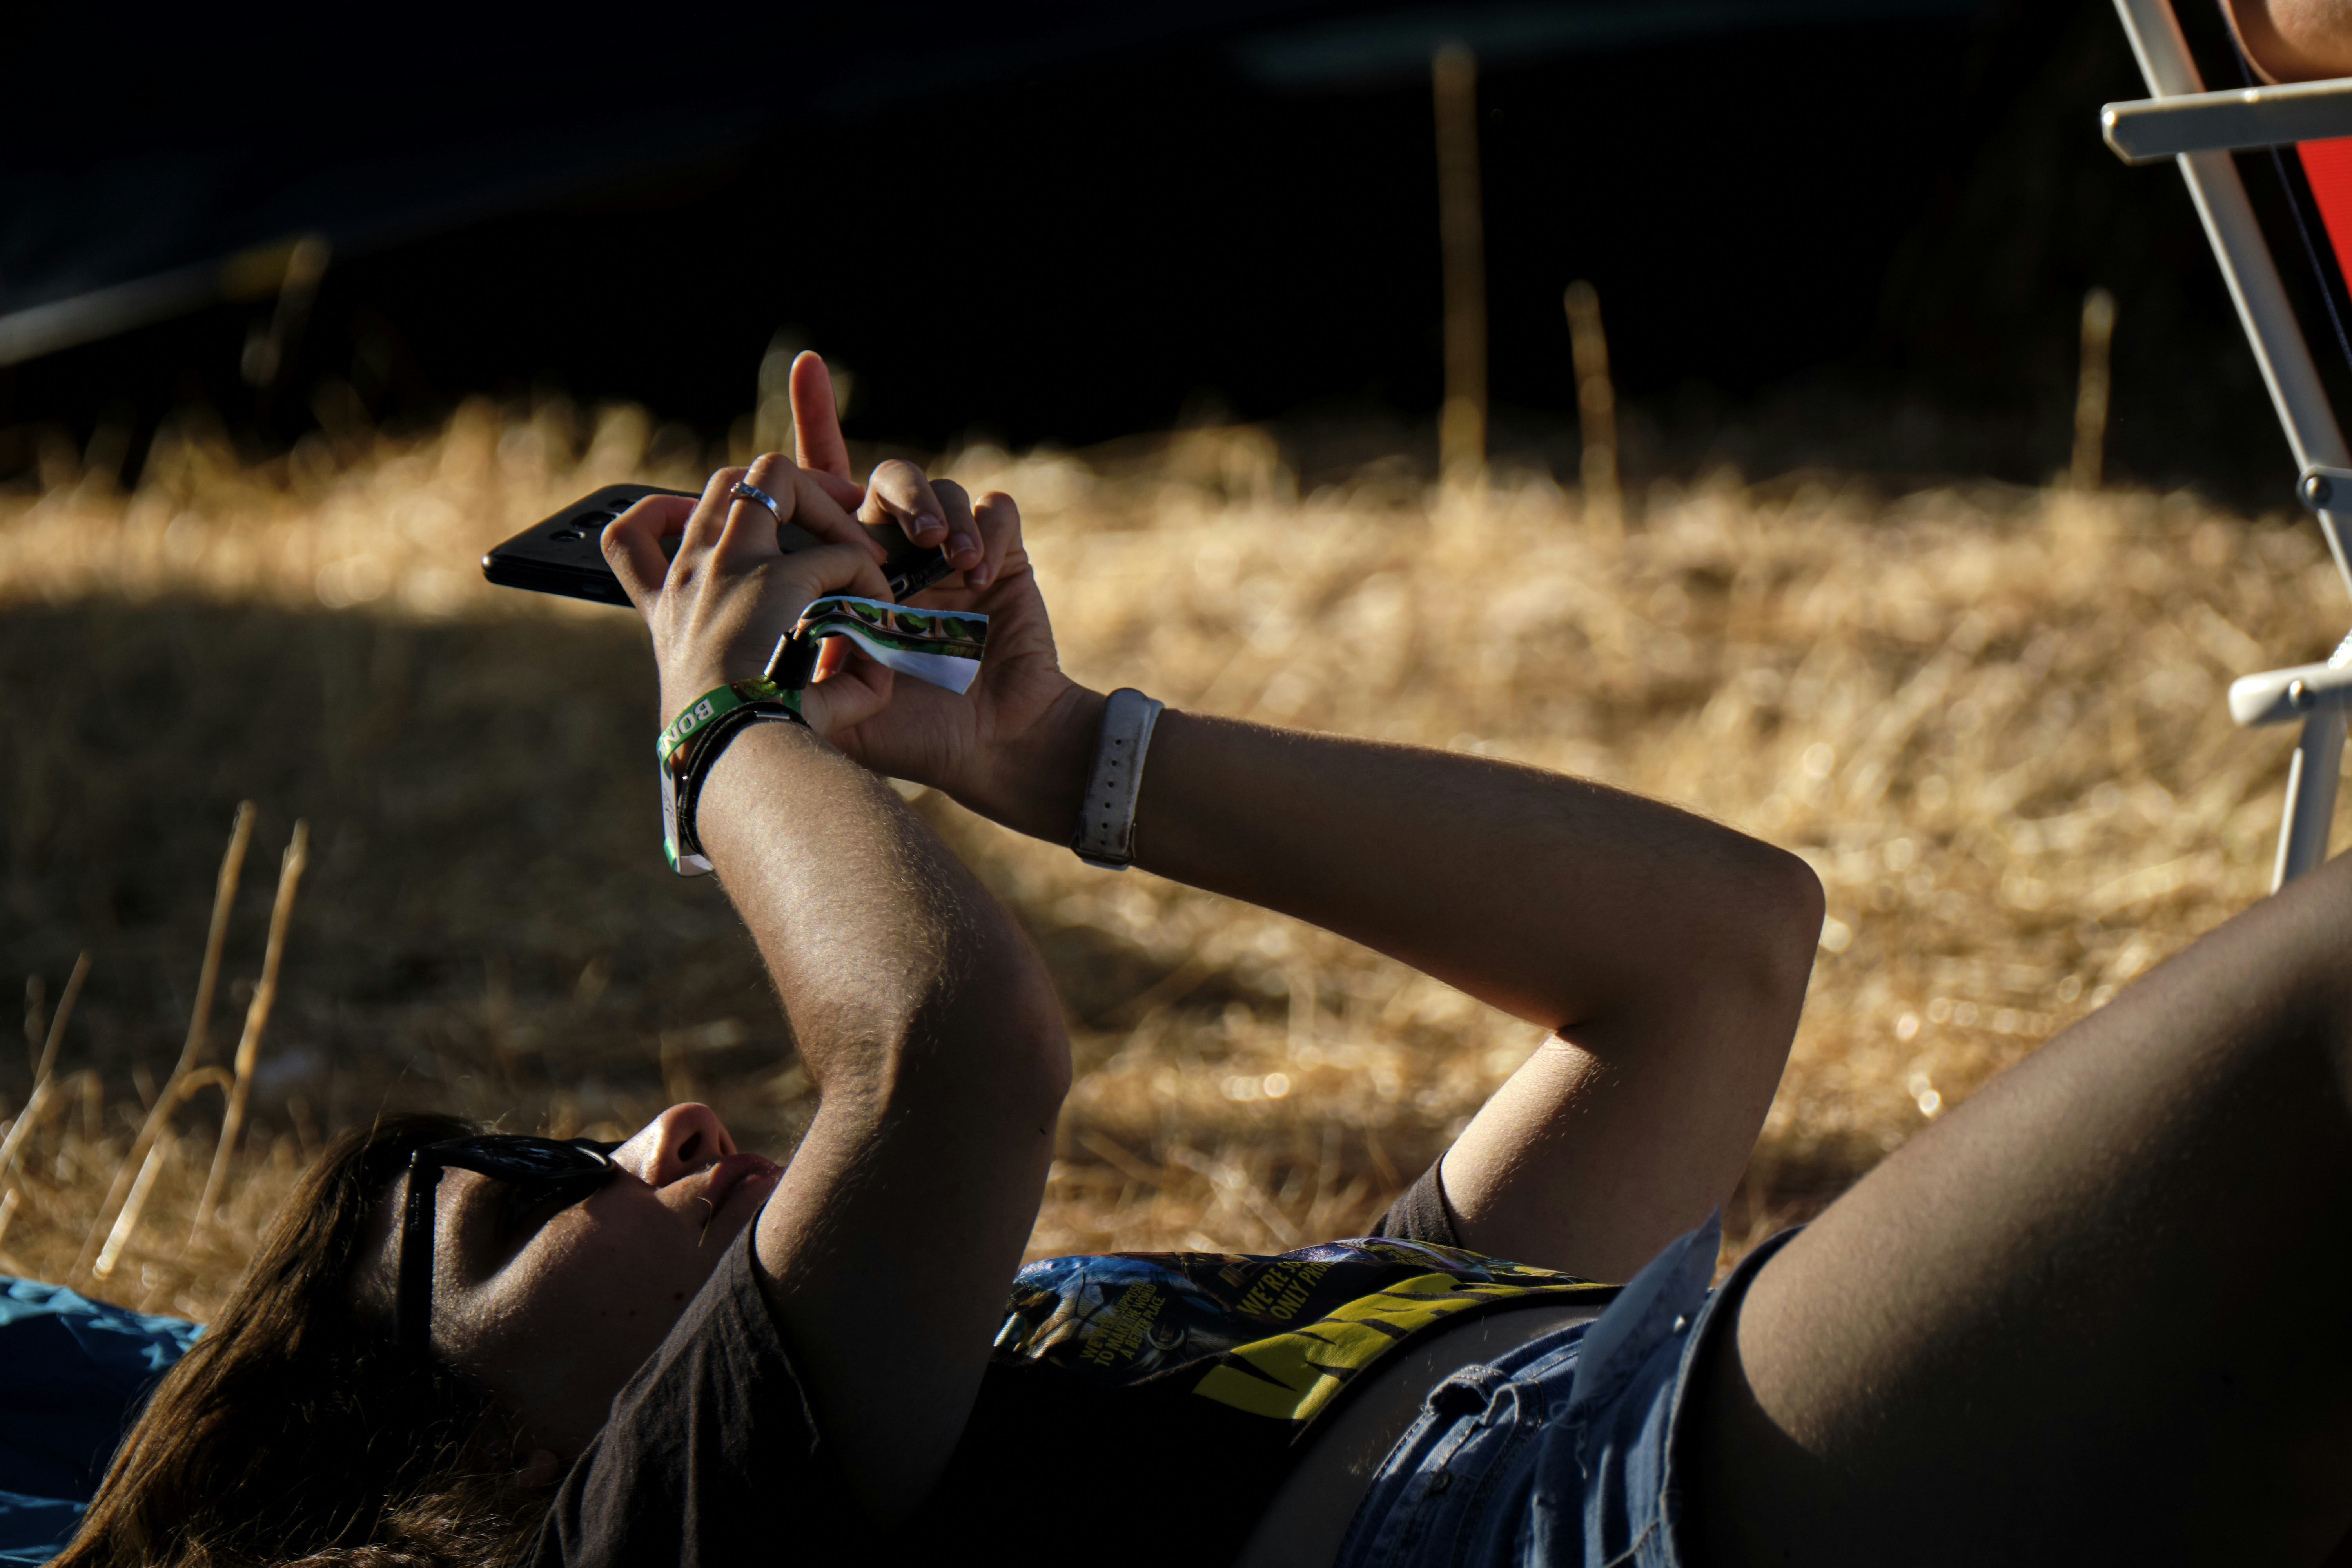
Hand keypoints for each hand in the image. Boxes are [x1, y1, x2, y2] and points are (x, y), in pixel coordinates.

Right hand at [601, 455, 895, 735]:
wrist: (735, 758)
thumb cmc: (736, 747)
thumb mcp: (730, 700)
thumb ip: (770, 664)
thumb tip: (839, 654)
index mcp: (670, 610)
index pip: (630, 538)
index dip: (666, 509)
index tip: (708, 518)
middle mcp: (692, 576)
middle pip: (724, 482)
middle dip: (783, 487)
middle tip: (833, 514)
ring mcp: (731, 566)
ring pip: (774, 479)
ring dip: (825, 506)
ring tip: (861, 550)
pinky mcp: (780, 579)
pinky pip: (841, 553)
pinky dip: (867, 574)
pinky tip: (880, 611)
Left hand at [785, 353, 1098, 830]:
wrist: (990, 750)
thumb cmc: (911, 732)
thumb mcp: (829, 697)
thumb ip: (790, 656)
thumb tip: (756, 609)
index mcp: (849, 569)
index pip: (823, 484)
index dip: (817, 420)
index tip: (807, 364)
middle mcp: (897, 550)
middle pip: (881, 476)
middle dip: (891, 495)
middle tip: (901, 541)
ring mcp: (950, 551)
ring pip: (936, 487)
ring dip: (935, 513)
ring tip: (947, 561)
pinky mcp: (1003, 555)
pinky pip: (993, 507)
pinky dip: (986, 530)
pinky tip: (980, 575)